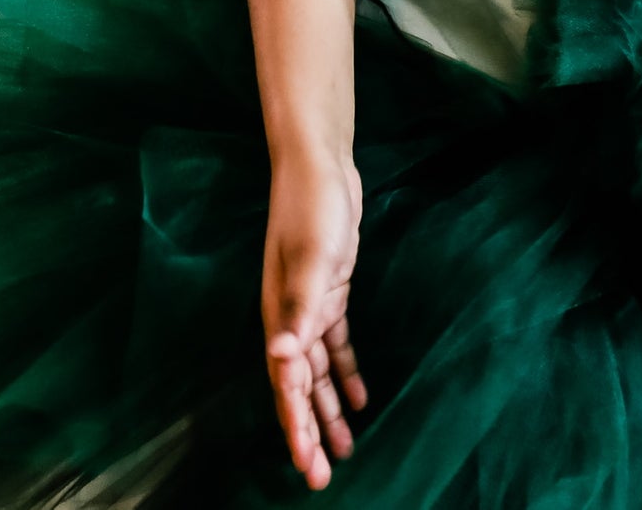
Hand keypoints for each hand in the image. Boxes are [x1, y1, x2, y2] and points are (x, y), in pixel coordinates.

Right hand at [262, 154, 366, 489]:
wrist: (320, 165)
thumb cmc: (313, 208)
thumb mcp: (310, 257)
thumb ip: (297, 308)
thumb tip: (280, 354)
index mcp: (281, 319)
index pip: (287, 388)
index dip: (296, 428)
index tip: (308, 466)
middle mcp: (291, 321)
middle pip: (299, 389)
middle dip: (309, 432)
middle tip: (322, 477)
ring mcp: (310, 307)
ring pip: (319, 373)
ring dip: (329, 410)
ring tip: (344, 449)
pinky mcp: (330, 292)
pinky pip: (336, 346)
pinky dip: (346, 373)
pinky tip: (361, 398)